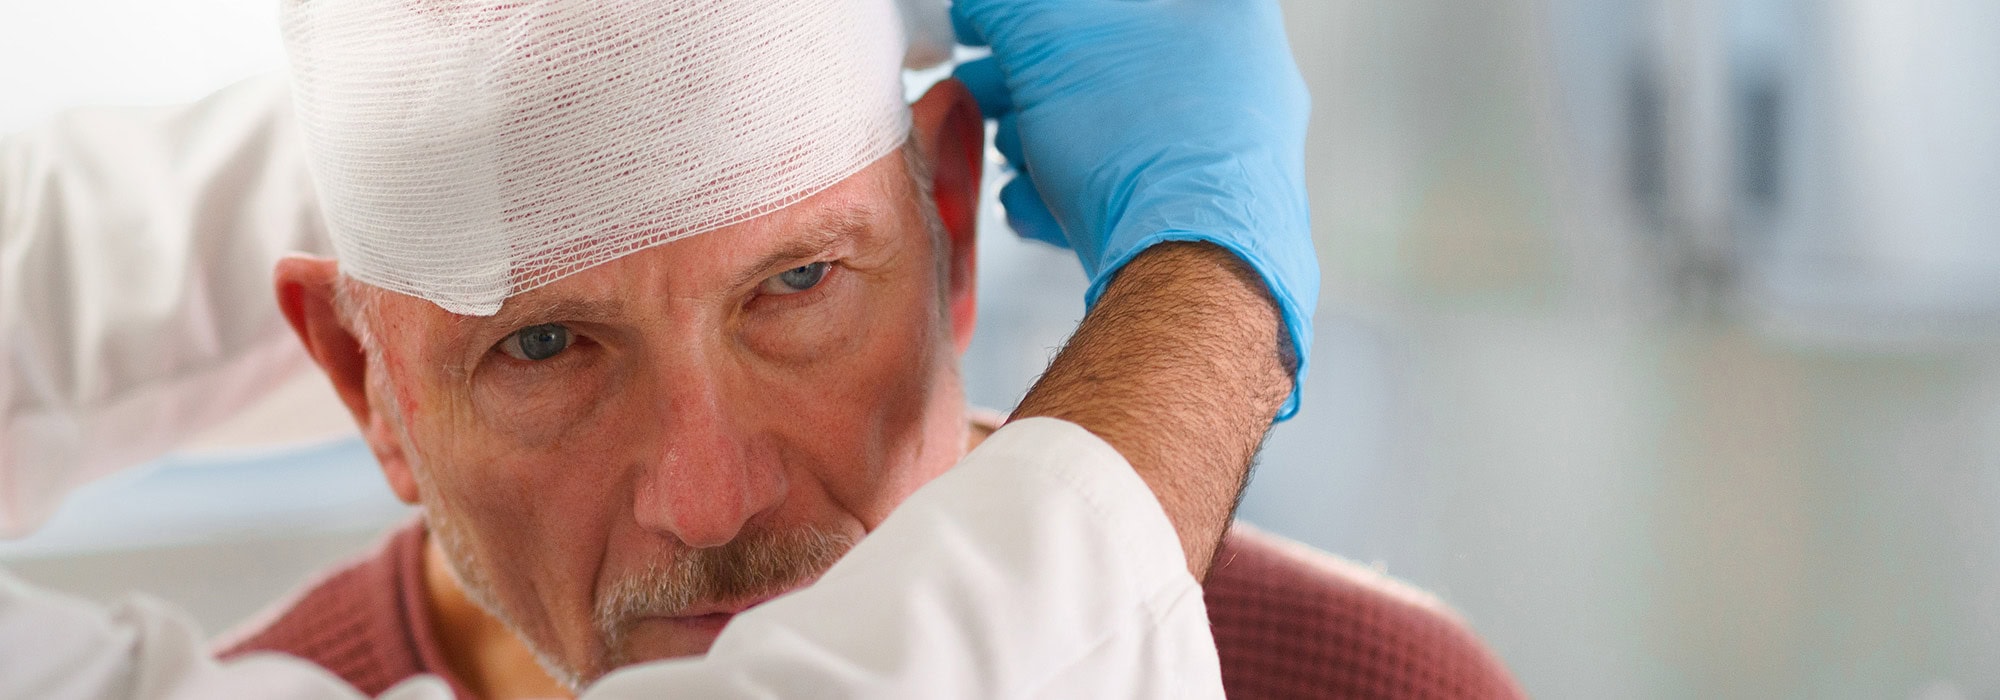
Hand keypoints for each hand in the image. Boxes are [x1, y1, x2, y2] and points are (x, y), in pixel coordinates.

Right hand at [950, 0, 1317, 417]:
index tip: (994, 32)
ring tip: (1007, 160)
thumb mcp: (1045, 41)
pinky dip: (1077, 194)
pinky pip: (1134, 189)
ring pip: (1116, 132)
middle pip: (1108, 67)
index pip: (1110, 4)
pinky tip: (1034, 208)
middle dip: (1030, 88)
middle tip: (983, 96)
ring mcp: (1233, 155)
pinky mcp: (1212, 219)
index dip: (1037, 17)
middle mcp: (1244, 80)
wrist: (1191, 269)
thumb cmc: (1143, 145)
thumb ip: (1007, 10)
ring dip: (1046, 144)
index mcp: (1225, 14)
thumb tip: (982, 8)